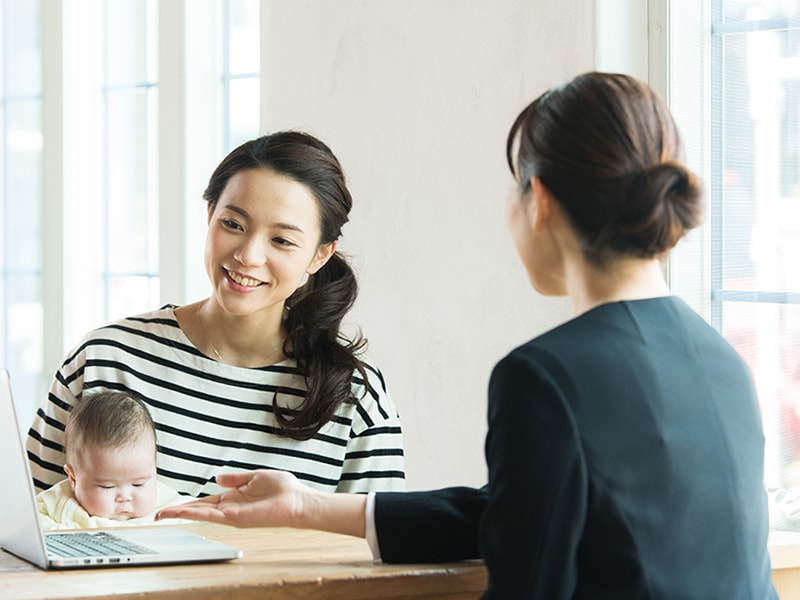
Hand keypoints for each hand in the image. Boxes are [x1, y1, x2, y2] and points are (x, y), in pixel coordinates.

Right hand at [155, 469, 310, 527]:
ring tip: (162, 515)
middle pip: (198, 509)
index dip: (189, 503)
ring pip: (200, 514)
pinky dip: (196, 514)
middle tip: (158, 515)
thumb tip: (217, 477)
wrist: (297, 500)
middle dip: (178, 511)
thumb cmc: (283, 489)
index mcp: (234, 497)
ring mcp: (232, 514)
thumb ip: (235, 478)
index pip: (206, 501)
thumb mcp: (255, 476)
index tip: (173, 505)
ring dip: (181, 514)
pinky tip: (183, 513)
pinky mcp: (236, 518)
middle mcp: (230, 507)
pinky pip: (212, 516)